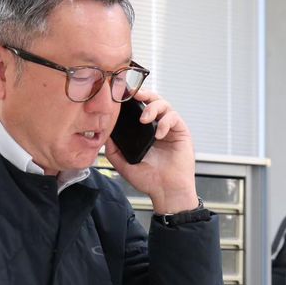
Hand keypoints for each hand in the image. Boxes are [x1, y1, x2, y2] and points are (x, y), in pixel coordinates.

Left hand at [105, 90, 198, 213]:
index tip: (121, 94)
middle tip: (133, 95)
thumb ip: (113, 149)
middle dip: (143, 93)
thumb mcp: (123, 164)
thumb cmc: (148, 179)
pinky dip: (165, 122)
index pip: (138, 108)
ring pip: (164, 104)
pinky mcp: (181, 132)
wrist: (166, 191)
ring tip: (144, 119)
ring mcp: (169, 128)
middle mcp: (157, 126)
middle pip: (152, 100)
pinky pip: (174, 117)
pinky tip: (158, 134)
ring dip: (153, 107)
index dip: (131, 99)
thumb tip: (104, 134)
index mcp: (143, 131)